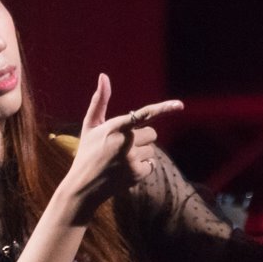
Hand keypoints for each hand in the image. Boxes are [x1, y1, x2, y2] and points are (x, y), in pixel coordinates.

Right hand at [62, 73, 183, 216]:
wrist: (82, 186)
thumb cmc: (87, 152)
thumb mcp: (90, 126)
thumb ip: (99, 100)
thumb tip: (103, 75)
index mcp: (113, 127)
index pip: (143, 114)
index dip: (163, 108)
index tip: (180, 105)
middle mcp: (124, 142)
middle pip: (152, 134)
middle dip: (142, 138)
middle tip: (123, 146)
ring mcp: (131, 159)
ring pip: (152, 149)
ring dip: (142, 153)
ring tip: (121, 160)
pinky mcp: (136, 173)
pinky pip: (151, 164)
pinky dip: (142, 167)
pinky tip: (126, 170)